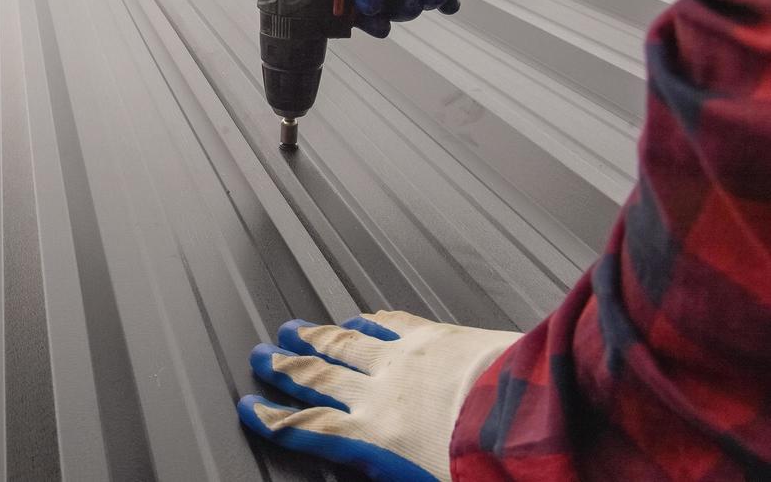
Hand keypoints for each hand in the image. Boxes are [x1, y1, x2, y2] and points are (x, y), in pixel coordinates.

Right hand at [237, 312, 520, 481]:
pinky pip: (391, 323)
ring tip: (293, 329)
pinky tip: (361, 317)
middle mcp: (380, 393)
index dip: (274, 418)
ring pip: (346, 343)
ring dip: (316, 336)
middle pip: (318, 376)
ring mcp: (405, 359)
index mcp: (375, 439)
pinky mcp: (437, 337)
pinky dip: (370, 321)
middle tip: (260, 357)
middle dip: (283, 368)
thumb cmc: (489, 465)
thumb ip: (392, 471)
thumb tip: (373, 469)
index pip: (310, 426)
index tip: (251, 408)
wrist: (533, 416)